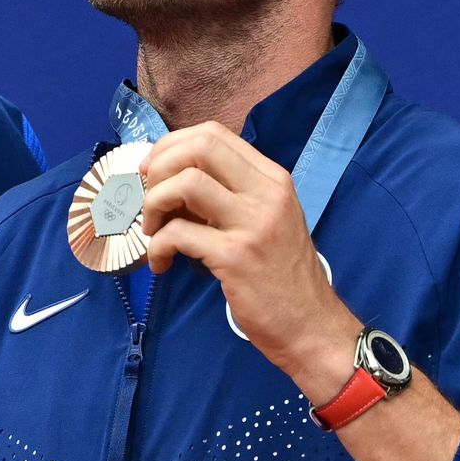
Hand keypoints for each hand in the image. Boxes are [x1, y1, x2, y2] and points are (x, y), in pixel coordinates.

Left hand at [138, 123, 359, 382]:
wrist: (311, 327)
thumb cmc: (281, 276)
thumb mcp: (265, 220)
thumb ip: (228, 194)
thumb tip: (171, 178)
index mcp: (272, 178)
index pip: (214, 134)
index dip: (172, 145)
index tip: (155, 171)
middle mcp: (266, 193)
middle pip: (200, 147)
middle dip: (159, 166)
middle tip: (149, 196)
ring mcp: (253, 223)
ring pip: (186, 183)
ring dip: (154, 204)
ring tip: (154, 230)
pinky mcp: (236, 257)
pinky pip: (178, 233)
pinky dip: (158, 246)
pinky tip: (161, 263)